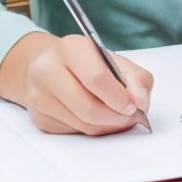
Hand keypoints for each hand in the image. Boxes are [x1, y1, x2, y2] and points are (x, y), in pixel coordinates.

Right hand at [0, 32, 152, 135]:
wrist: (48, 66)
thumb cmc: (85, 63)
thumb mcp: (113, 60)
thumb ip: (135, 78)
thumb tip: (141, 102)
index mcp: (70, 48)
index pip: (97, 78)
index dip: (119, 97)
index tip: (133, 105)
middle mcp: (48, 70)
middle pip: (88, 108)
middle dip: (116, 118)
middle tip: (129, 116)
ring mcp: (39, 96)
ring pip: (83, 125)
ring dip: (107, 126)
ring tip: (116, 117)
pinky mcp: (39, 118)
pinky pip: (75, 132)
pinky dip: (92, 129)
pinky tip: (96, 118)